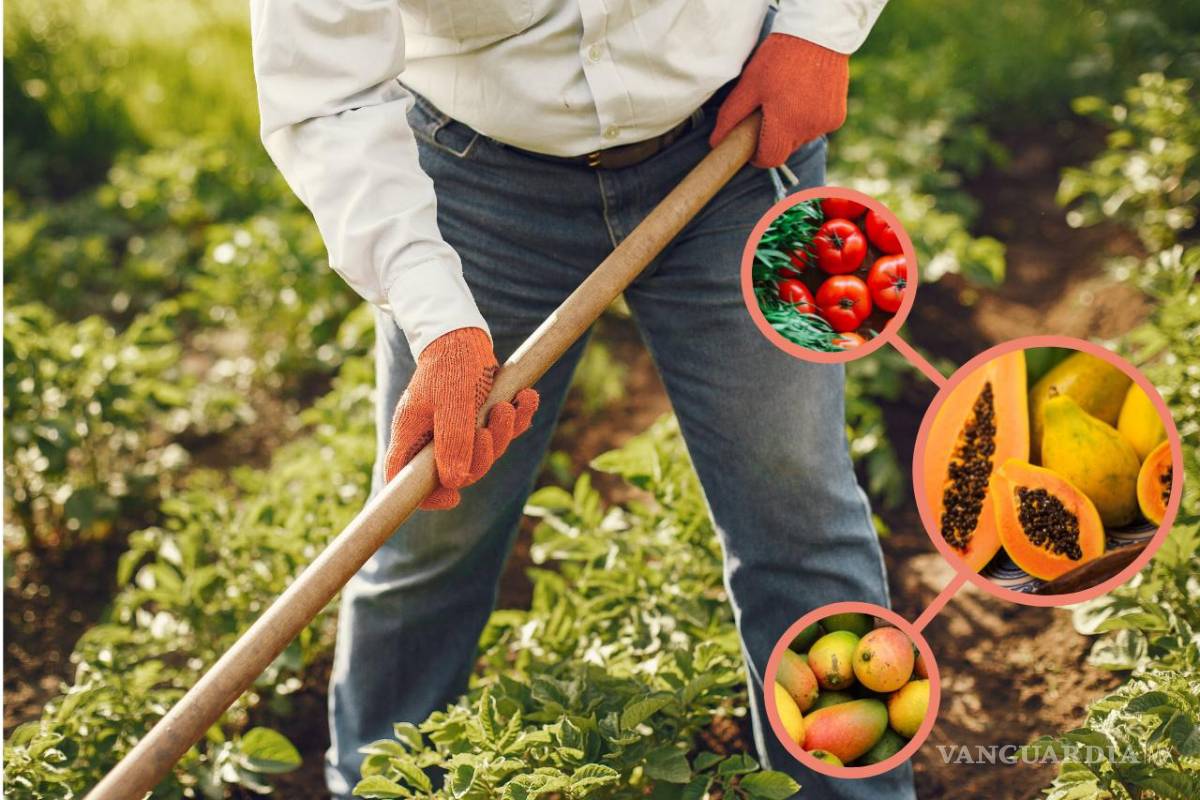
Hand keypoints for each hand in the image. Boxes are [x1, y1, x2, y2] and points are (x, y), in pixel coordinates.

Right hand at [384, 327, 538, 508]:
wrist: (464, 332)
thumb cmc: (450, 365)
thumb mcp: (452, 403)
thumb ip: (453, 442)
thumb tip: (455, 483)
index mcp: (413, 435)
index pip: (404, 479)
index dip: (427, 497)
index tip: (453, 498)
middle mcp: (432, 436)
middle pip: (457, 470)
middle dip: (482, 455)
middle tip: (489, 428)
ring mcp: (457, 428)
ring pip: (484, 452)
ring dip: (504, 432)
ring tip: (508, 405)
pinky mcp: (480, 415)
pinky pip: (503, 431)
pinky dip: (519, 417)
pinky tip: (527, 397)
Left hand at [710, 33, 849, 168]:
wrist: (818, 35)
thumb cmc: (779, 59)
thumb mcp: (749, 85)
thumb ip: (731, 116)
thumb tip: (715, 142)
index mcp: (785, 125)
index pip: (769, 160)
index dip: (756, 155)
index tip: (750, 143)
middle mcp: (808, 130)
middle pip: (784, 150)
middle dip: (772, 139)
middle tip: (766, 112)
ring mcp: (825, 124)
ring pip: (800, 139)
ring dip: (790, 128)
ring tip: (786, 100)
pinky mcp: (837, 117)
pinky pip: (816, 127)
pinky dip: (807, 119)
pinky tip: (803, 97)